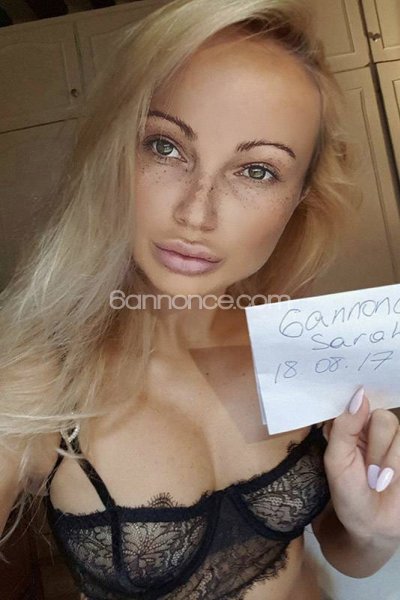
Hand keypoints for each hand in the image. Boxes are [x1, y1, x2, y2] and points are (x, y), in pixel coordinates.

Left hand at [323, 386, 399, 542]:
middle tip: (367, 468)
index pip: (361, 403)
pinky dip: (397, 469)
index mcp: (355, 425)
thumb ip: (344, 427)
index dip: (361, 409)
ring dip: (387, 462)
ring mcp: (397, 444)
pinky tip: (392, 482)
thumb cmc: (349, 492)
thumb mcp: (336, 460)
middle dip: (375, 446)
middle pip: (384, 419)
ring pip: (398, 436)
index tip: (357, 427)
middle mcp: (378, 430)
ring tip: (378, 479)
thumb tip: (359, 396)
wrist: (372, 525)